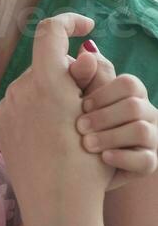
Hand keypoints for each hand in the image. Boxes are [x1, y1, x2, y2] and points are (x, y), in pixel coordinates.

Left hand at [0, 14, 112, 225]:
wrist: (57, 207)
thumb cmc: (88, 165)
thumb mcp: (95, 116)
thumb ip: (86, 78)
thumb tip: (81, 53)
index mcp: (47, 83)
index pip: (51, 31)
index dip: (69, 21)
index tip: (86, 26)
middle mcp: (21, 90)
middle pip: (45, 64)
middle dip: (66, 73)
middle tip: (86, 100)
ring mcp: (7, 108)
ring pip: (33, 84)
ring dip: (52, 92)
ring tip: (71, 123)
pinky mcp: (1, 126)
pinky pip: (21, 104)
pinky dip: (38, 109)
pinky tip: (52, 134)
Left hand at [69, 44, 157, 188]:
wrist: (78, 175)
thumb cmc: (78, 131)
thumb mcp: (75, 101)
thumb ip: (82, 77)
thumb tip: (85, 50)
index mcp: (128, 94)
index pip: (128, 83)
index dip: (104, 93)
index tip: (81, 103)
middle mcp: (144, 113)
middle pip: (134, 102)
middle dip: (103, 115)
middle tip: (78, 126)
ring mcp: (151, 139)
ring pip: (141, 130)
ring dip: (110, 136)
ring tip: (86, 144)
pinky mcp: (148, 164)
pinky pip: (146, 159)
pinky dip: (122, 158)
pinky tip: (103, 158)